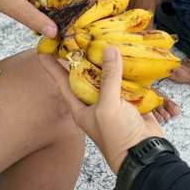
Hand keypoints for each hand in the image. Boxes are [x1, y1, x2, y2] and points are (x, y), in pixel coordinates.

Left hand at [39, 46, 163, 174]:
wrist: (144, 152)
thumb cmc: (118, 136)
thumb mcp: (108, 107)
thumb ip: (108, 78)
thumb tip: (108, 49)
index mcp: (82, 108)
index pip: (63, 83)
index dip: (54, 67)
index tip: (44, 51)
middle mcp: (96, 103)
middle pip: (90, 75)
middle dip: (88, 57)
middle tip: (84, 37)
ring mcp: (116, 101)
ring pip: (112, 75)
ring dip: (113, 60)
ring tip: (111, 40)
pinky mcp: (134, 100)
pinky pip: (131, 80)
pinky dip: (133, 69)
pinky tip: (134, 56)